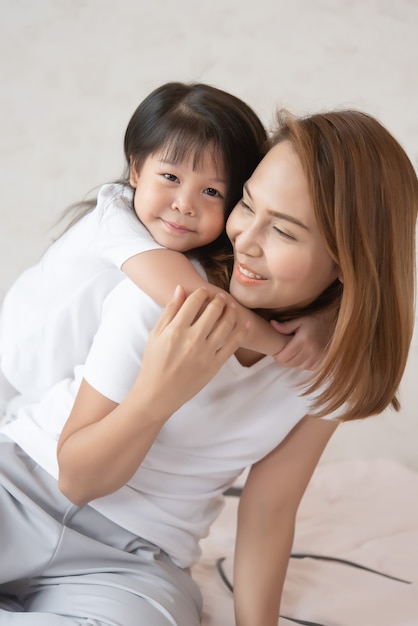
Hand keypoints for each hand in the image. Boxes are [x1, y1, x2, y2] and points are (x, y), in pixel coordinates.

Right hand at [134, 285, 248, 414]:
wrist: (158, 393)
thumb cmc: (154, 363)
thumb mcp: (156, 334)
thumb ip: (170, 311)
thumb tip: (180, 289)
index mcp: (175, 330)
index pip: (194, 301)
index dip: (202, 292)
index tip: (204, 292)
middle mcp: (192, 339)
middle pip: (213, 310)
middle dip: (218, 299)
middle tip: (220, 297)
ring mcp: (205, 353)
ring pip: (226, 324)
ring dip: (231, 311)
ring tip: (231, 306)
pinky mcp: (214, 365)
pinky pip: (233, 345)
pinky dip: (242, 332)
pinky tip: (246, 323)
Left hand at [270, 309, 334, 370]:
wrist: (333, 326)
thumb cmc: (313, 322)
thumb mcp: (299, 321)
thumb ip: (285, 326)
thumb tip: (272, 324)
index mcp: (303, 340)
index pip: (284, 356)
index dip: (277, 356)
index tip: (275, 351)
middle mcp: (311, 350)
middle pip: (289, 363)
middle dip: (282, 360)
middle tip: (281, 353)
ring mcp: (318, 358)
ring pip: (297, 367)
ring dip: (291, 363)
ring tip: (290, 354)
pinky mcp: (321, 362)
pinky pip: (306, 368)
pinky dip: (301, 365)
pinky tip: (300, 357)